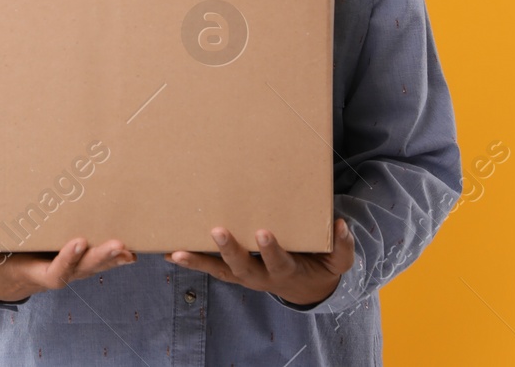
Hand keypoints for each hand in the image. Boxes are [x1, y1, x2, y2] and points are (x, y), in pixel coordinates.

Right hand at [0, 218, 135, 302]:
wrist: (0, 274)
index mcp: (36, 273)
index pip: (57, 272)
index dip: (68, 259)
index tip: (77, 241)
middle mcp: (58, 272)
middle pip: (84, 269)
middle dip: (102, 258)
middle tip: (119, 245)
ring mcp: (69, 266)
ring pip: (95, 264)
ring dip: (113, 256)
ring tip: (130, 246)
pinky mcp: (75, 257)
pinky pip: (96, 257)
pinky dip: (114, 254)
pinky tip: (131, 246)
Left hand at [164, 219, 354, 306]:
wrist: (306, 287)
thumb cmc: (320, 265)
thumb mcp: (338, 261)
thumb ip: (342, 246)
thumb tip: (342, 225)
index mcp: (287, 271)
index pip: (279, 261)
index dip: (271, 249)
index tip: (264, 232)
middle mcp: (262, 277)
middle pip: (243, 267)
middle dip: (230, 250)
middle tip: (217, 230)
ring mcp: (245, 277)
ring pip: (220, 271)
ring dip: (198, 261)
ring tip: (176, 252)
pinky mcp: (232, 273)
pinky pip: (210, 269)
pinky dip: (192, 262)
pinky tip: (171, 253)